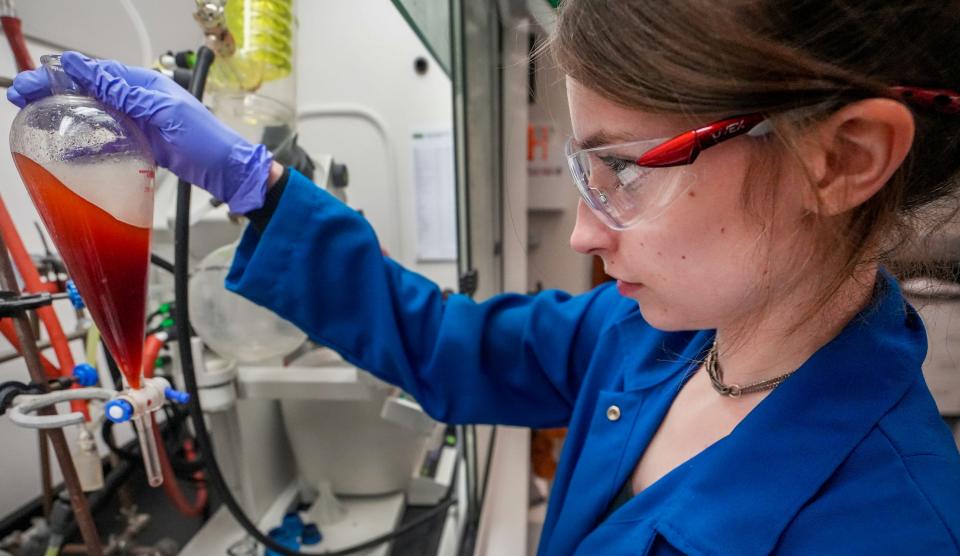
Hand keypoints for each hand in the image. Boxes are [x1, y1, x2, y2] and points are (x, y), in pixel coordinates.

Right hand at [7, 51, 271, 212]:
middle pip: (92, 91)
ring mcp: (143, 122)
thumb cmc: (207, 141)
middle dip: (56, 93)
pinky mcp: (146, 144)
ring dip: (69, 115)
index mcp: (146, 85)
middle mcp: (142, 100)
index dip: (62, 75)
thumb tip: (88, 69)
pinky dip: (91, 143)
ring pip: (98, 114)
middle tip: (24, 99)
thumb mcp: (163, 113)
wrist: (230, 173)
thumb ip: (125, 94)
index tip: (34, 82)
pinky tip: (72, 150)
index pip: (97, 73)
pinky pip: (112, 139)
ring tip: (39, 120)